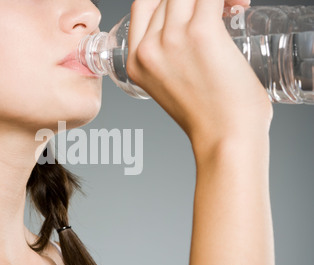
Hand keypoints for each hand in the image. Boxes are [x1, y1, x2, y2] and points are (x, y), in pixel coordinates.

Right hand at [127, 0, 272, 156]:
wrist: (225, 139)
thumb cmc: (210, 118)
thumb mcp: (172, 86)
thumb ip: (172, 57)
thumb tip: (193, 28)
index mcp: (136, 62)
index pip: (145, 5)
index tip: (193, 5)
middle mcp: (148, 48)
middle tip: (220, 8)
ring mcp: (171, 39)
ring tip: (234, 6)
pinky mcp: (201, 33)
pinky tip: (239, 3)